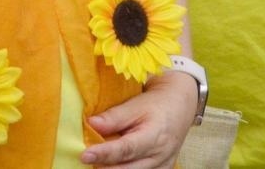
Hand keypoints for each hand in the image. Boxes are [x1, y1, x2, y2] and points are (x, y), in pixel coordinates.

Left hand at [82, 70, 197, 167]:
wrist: (179, 106)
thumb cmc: (156, 103)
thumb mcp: (136, 104)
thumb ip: (114, 116)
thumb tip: (91, 124)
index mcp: (155, 135)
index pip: (127, 149)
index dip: (105, 153)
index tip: (85, 155)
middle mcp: (160, 155)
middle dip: (105, 168)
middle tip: (85, 162)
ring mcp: (162, 166)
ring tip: (96, 164)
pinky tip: (110, 166)